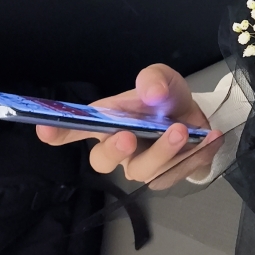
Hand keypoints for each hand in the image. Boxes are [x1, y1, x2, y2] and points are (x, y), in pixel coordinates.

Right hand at [35, 64, 222, 186]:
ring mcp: (142, 166)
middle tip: (128, 137)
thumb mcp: (162, 79)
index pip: (74, 129)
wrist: (198, 117)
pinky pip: (177, 173)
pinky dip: (195, 155)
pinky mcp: (168, 176)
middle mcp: (118, 148)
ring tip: (182, 130)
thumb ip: (154, 79)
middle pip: (103, 160)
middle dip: (114, 150)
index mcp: (107, 122)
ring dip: (163, 152)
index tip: (45, 128)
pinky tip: (210, 138)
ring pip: (144, 171)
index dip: (58, 131)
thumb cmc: (165, 99)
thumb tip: (151, 91)